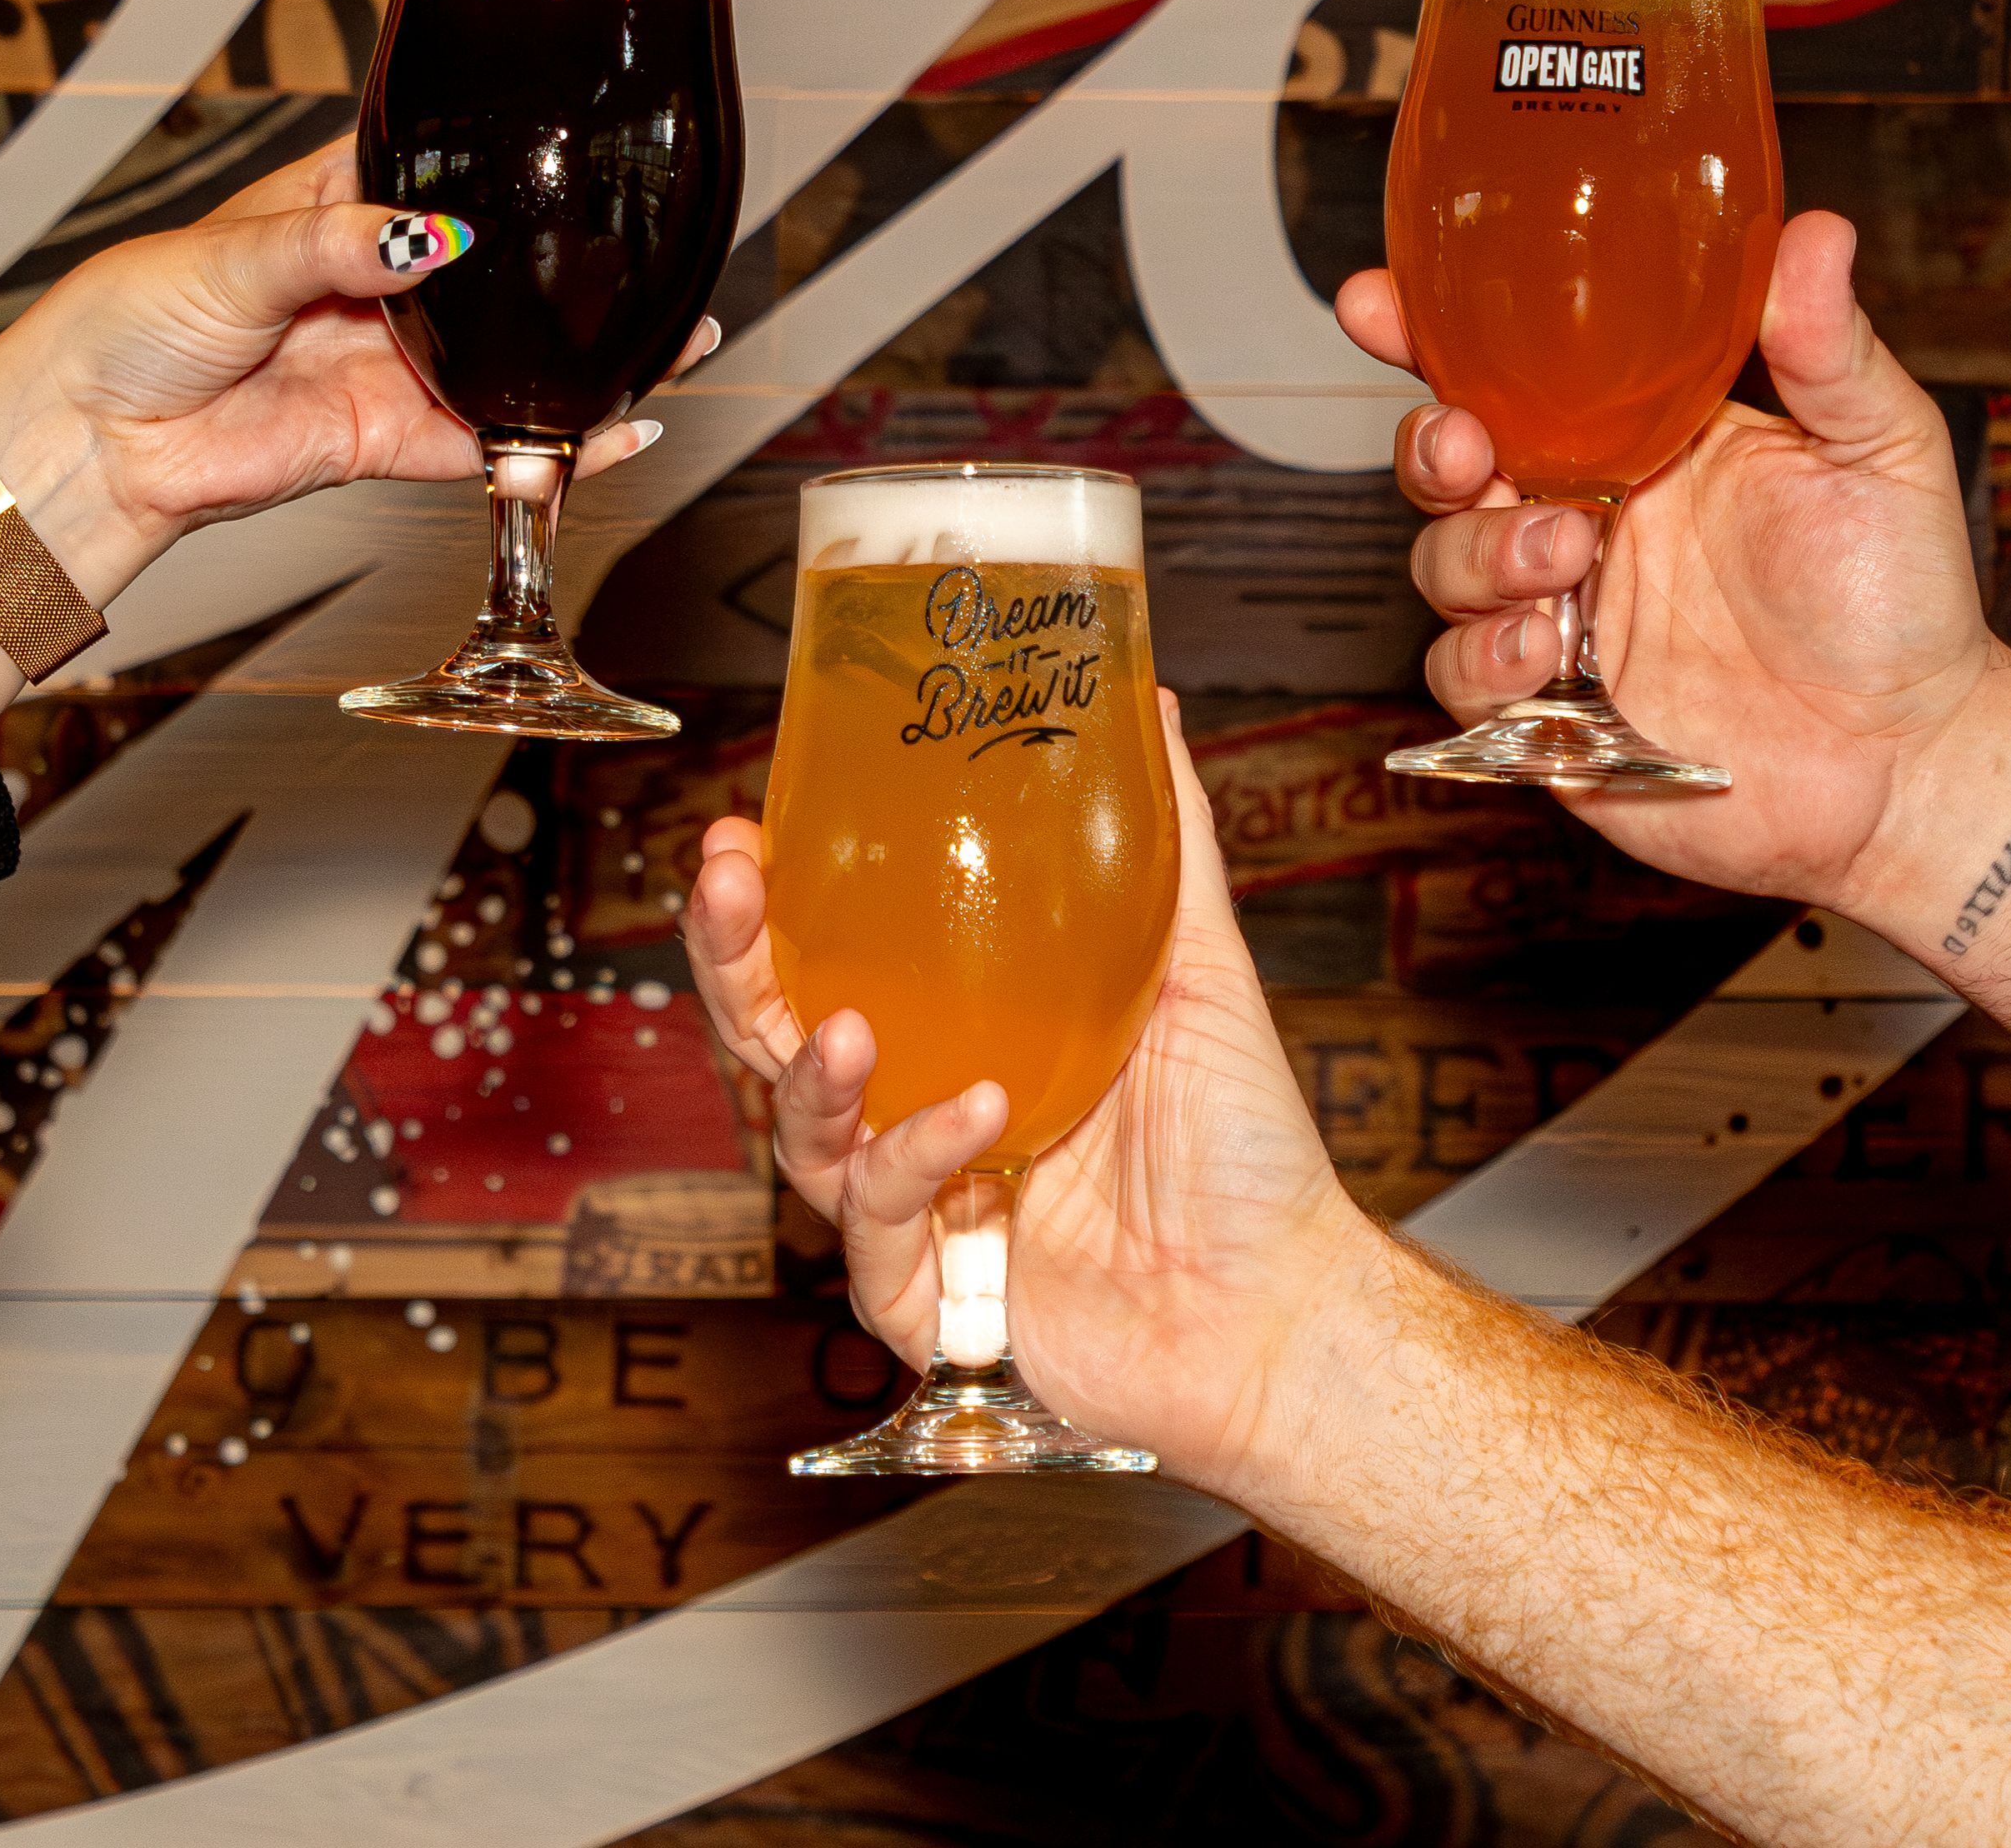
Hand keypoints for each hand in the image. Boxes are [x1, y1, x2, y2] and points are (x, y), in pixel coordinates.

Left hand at [0, 137, 718, 613]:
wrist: (97, 440)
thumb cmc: (132, 321)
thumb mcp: (236, 252)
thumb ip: (338, 242)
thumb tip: (425, 235)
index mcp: (345, 208)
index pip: (451, 178)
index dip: (521, 174)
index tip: (594, 166)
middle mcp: (383, 286)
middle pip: (505, 280)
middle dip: (579, 278)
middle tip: (658, 269)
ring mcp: (393, 364)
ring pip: (512, 364)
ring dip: (585, 363)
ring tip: (670, 346)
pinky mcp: (391, 438)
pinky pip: (486, 441)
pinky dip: (549, 444)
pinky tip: (610, 431)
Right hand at [683, 694, 1370, 1492]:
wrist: (1282, 1302)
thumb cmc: (1242, 1149)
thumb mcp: (1199, 967)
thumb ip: (1166, 842)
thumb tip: (1156, 705)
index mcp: (958, 1037)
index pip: (825, 961)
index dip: (768, 904)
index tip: (741, 831)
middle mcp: (919, 1118)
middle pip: (778, 1038)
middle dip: (734, 963)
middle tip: (727, 887)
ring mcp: (919, 1214)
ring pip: (805, 1138)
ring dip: (812, 1079)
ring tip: (851, 1032)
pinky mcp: (929, 1306)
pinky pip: (880, 1230)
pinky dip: (917, 1165)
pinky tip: (975, 1118)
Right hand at [1333, 210, 2002, 914]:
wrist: (1907, 759)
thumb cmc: (1898, 602)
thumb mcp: (1878, 451)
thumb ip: (1828, 349)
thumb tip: (1813, 230)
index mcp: (1638, 442)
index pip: (1511, 374)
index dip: (1429, 336)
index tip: (1378, 303)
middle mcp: (1582, 520)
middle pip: (1445, 466)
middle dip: (1431, 447)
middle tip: (1475, 450)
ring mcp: (1559, 617)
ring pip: (1440, 566)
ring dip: (1478, 552)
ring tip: (1565, 558)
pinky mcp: (1549, 714)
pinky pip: (1459, 678)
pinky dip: (1483, 659)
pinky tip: (1546, 653)